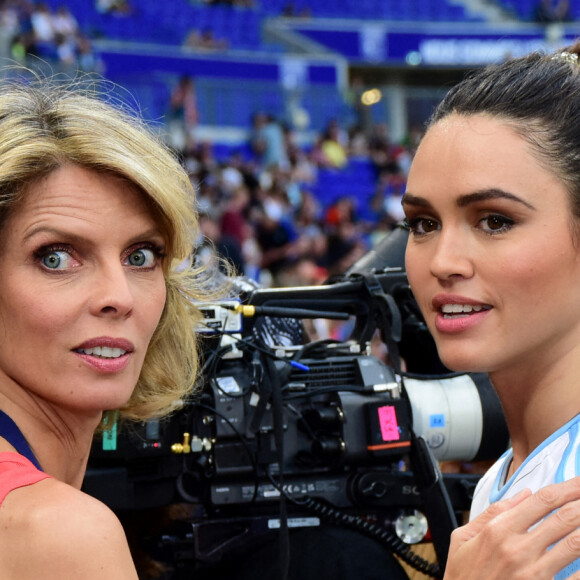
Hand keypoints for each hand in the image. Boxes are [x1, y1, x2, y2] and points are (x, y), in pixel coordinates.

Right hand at [444, 477, 579, 579]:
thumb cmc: (463, 576)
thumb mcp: (463, 538)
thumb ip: (493, 513)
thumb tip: (523, 495)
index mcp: (498, 530)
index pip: (541, 501)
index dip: (566, 488)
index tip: (579, 482)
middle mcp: (519, 549)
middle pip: (563, 518)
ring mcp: (534, 574)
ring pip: (575, 543)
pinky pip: (576, 576)